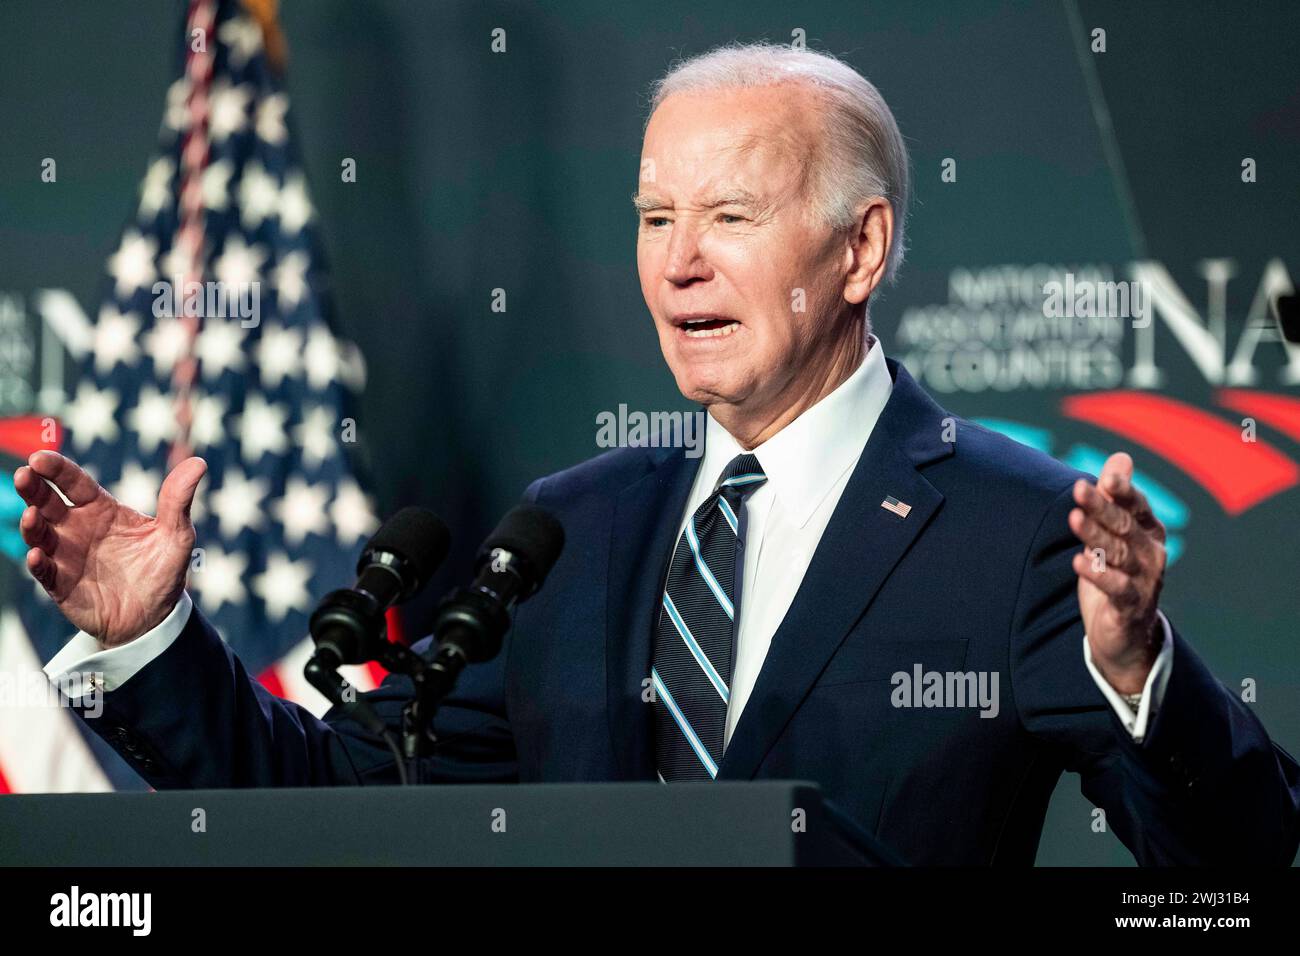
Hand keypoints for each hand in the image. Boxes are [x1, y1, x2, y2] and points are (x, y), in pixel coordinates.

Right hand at [13, 450, 206, 646]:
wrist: (155, 618)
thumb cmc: (163, 570)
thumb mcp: (177, 535)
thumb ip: (179, 500)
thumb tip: (199, 462)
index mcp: (101, 510)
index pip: (75, 483)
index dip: (57, 469)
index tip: (40, 458)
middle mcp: (78, 529)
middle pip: (47, 503)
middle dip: (33, 489)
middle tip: (24, 476)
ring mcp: (66, 556)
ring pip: (40, 535)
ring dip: (32, 525)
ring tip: (31, 515)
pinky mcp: (61, 586)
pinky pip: (45, 573)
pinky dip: (39, 563)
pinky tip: (38, 555)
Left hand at [1068, 452, 1167, 694]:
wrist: (1126, 633)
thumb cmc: (1116, 574)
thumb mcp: (1113, 535)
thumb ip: (1114, 498)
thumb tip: (1120, 457)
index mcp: (1147, 532)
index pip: (1136, 506)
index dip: (1123, 491)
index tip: (1106, 476)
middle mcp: (1150, 553)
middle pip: (1123, 526)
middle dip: (1101, 506)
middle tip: (1078, 488)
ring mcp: (1144, 580)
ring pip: (1118, 554)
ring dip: (1095, 535)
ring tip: (1074, 518)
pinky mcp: (1131, 606)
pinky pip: (1116, 587)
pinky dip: (1099, 575)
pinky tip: (1078, 562)